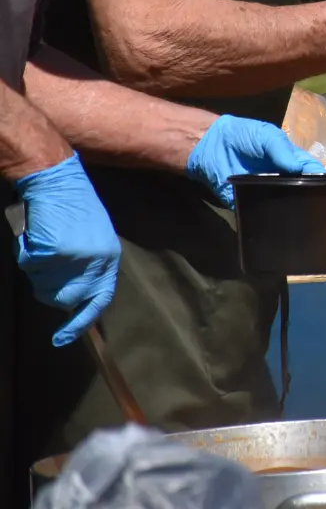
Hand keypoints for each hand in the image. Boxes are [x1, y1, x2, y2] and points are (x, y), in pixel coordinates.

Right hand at [13, 154, 121, 346]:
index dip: (81, 321)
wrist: (56, 179)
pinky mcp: (55, 251)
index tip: (63, 338)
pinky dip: (25, 252)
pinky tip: (34, 233)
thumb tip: (73, 297)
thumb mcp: (93, 237)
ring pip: (42, 284)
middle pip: (63, 298)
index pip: (100, 298)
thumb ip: (88, 266)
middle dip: (47, 286)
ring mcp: (76, 257)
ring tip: (43, 239)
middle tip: (43, 259)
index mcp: (109, 258)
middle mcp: (97, 261)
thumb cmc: (72, 205)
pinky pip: (29, 265)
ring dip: (36, 267)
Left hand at [187, 115, 325, 207]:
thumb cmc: (243, 136)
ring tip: (300, 216)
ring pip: (284, 205)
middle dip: (309, 198)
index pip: (311, 172)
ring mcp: (266, 193)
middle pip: (301, 192)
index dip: (320, 179)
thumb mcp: (267, 136)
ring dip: (291, 210)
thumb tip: (300, 170)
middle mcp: (282, 180)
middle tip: (316, 205)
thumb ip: (283, 151)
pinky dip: (267, 218)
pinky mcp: (248, 204)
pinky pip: (261, 214)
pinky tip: (275, 221)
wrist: (210, 146)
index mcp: (290, 161)